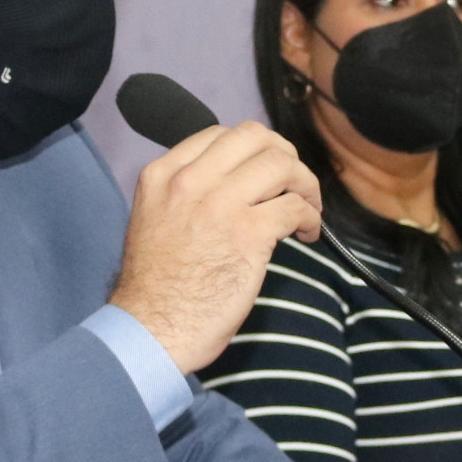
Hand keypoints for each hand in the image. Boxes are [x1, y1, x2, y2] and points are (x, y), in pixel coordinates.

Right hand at [111, 122, 321, 371]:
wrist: (150, 329)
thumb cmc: (154, 286)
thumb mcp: (155, 218)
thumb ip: (187, 193)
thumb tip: (236, 185)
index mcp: (163, 175)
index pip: (219, 133)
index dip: (252, 148)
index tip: (264, 172)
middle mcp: (190, 181)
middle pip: (255, 137)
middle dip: (284, 155)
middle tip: (293, 183)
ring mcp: (221, 205)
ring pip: (282, 164)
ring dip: (305, 184)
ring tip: (307, 208)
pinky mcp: (249, 234)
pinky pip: (295, 206)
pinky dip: (311, 217)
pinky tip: (307, 233)